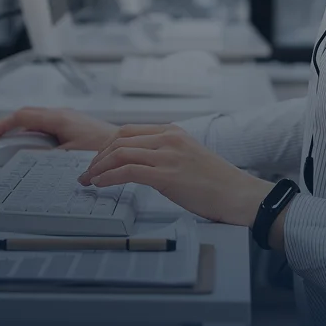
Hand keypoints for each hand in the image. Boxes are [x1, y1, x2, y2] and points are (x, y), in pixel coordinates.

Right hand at [0, 107, 118, 150]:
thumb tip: (24, 158)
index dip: (3, 125)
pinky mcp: (73, 126)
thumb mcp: (68, 156)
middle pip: (27, 117)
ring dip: (23, 134)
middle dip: (9, 128)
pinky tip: (34, 151)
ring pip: (37, 123)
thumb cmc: (102, 149)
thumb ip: (44, 155)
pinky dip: (36, 137)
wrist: (125, 148)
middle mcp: (62, 115)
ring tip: (11, 149)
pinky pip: (47, 128)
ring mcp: (68, 119)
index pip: (22, 116)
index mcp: (58, 118)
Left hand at [78, 124, 273, 226]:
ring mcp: (167, 155)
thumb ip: (164, 154)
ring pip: (120, 153)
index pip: (128, 131)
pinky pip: (127, 171)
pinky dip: (109, 177)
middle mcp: (168, 138)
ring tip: (89, 180)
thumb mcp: (187, 157)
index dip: (106, 146)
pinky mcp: (167, 174)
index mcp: (172, 131)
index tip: (97, 160)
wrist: (238, 194)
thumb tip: (137, 165)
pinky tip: (101, 184)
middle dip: (98, 156)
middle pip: (119, 140)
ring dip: (99, 168)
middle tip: (87, 172)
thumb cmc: (216, 182)